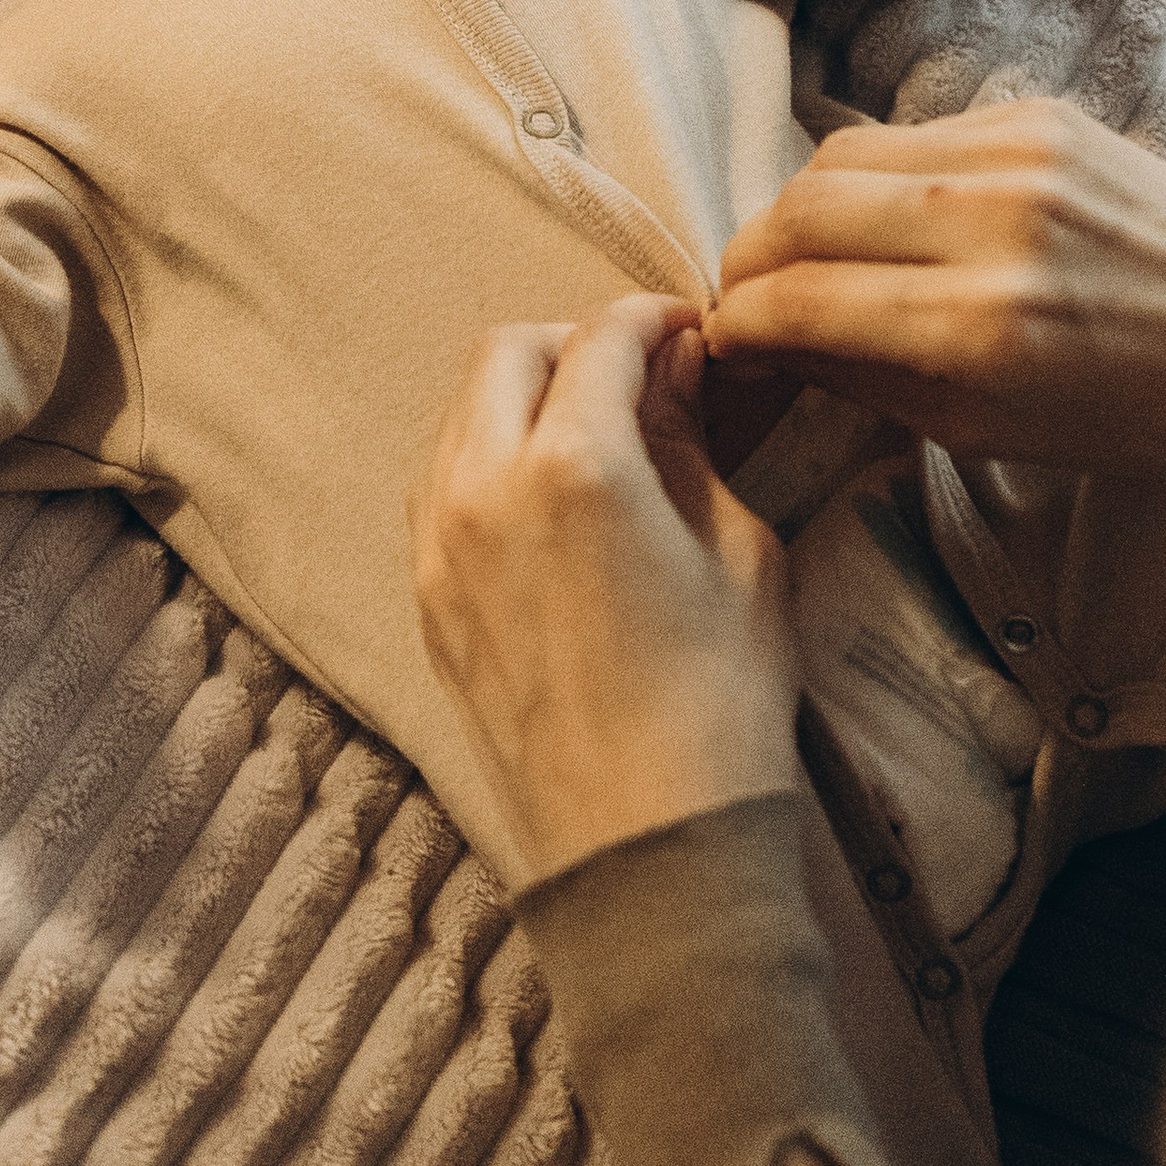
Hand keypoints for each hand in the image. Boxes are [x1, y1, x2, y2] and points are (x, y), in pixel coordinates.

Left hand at [411, 296, 801, 889]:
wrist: (645, 846)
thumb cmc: (720, 706)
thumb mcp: (739, 554)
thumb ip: (692, 445)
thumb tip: (676, 372)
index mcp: (574, 465)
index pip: (602, 337)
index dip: (652, 320)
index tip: (686, 332)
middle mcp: (484, 489)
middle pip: (506, 353)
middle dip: (573, 343)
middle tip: (637, 375)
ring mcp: (440, 548)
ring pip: (461, 418)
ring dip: (521, 399)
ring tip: (591, 437)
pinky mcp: (427, 601)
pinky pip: (443, 489)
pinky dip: (488, 463)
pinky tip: (548, 503)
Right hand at [707, 100, 1165, 475]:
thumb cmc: (1135, 416)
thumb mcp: (986, 431)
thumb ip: (865, 377)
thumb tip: (769, 340)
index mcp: (980, 329)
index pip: (800, 299)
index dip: (738, 322)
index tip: (723, 341)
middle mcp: (992, 227)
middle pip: (802, 207)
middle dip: (752, 255)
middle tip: (750, 293)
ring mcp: (1019, 156)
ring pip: (843, 153)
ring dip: (803, 207)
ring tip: (806, 255)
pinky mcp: (1042, 115)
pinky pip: (913, 136)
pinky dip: (876, 178)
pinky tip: (888, 221)